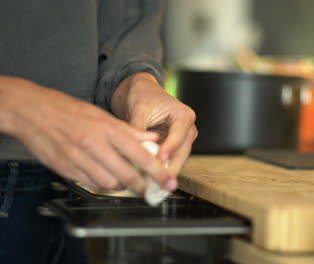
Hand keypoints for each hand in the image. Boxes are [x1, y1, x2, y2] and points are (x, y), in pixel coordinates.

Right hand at [0, 76, 167, 193]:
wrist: (33, 112)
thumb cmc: (70, 111)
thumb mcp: (104, 115)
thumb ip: (130, 130)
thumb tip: (153, 138)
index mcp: (108, 130)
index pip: (140, 155)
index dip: (158, 172)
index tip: (169, 181)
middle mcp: (95, 146)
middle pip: (127, 175)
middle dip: (143, 186)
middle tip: (150, 189)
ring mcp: (79, 160)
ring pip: (109, 184)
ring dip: (122, 186)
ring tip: (127, 180)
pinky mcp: (67, 170)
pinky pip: (91, 184)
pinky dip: (103, 184)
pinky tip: (106, 177)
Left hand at [111, 72, 196, 188]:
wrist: (141, 93)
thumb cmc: (143, 96)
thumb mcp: (139, 109)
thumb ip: (138, 128)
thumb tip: (134, 147)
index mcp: (184, 116)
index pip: (179, 135)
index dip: (169, 149)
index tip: (160, 160)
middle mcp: (187, 129)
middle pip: (182, 152)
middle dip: (170, 168)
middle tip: (157, 181)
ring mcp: (182, 140)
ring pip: (177, 160)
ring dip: (165, 172)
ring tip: (152, 185)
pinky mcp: (173, 148)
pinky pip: (168, 162)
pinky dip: (160, 170)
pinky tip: (150, 180)